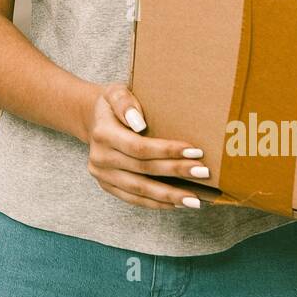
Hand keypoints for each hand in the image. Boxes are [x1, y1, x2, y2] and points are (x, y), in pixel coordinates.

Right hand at [80, 82, 212, 210]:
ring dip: (168, 195)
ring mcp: (102, 175)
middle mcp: (99, 158)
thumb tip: (139, 123)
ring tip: (194, 200)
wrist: (94, 120)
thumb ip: (124, 103)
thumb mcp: (115, 93)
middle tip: (202, 172)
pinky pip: (133, 199)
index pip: (139, 147)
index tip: (195, 151)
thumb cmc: (112, 105)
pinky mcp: (107, 186)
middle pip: (143, 169)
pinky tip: (176, 204)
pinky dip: (156, 203)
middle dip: (175, 172)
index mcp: (103, 134)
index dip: (167, 151)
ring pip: (139, 190)